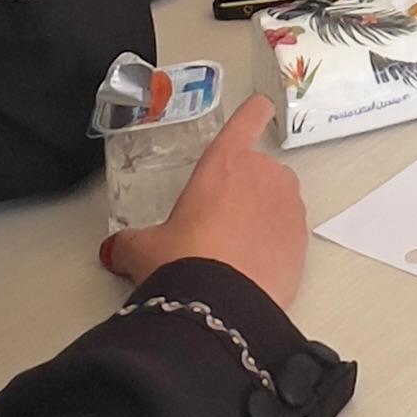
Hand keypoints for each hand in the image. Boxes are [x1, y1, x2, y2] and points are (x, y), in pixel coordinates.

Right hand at [102, 96, 311, 311]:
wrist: (219, 309)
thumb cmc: (184, 264)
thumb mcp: (144, 249)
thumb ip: (129, 242)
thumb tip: (114, 249)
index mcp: (224, 163)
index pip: (246, 119)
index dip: (253, 112)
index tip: (259, 108)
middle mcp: (263, 176)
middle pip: (260, 169)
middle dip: (246, 189)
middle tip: (219, 223)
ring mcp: (289, 206)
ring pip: (279, 200)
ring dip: (264, 215)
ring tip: (236, 249)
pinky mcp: (303, 240)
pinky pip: (291, 233)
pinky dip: (277, 244)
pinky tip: (253, 267)